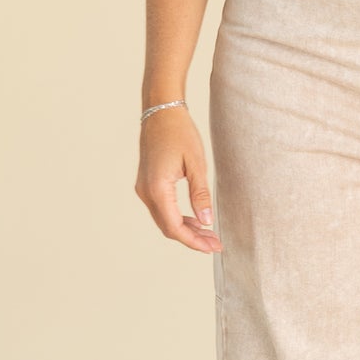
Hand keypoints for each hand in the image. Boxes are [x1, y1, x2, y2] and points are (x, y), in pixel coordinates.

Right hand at [134, 107, 222, 252]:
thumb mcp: (197, 164)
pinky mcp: (146, 184)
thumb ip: (200, 194)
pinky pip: (162, 209)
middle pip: (168, 227)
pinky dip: (178, 218)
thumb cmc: (180, 133)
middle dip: (192, 239)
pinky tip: (196, 220)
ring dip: (186, 230)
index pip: (174, 227)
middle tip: (215, 244)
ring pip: (164, 220)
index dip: (194, 241)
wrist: (161, 112)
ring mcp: (143, 189)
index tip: (213, 247)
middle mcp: (146, 192)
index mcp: (157, 188)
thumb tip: (206, 221)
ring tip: (209, 235)